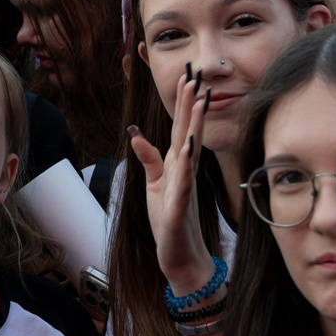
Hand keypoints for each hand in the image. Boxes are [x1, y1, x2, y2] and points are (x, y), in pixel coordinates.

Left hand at [127, 65, 217, 311]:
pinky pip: (184, 185)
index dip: (183, 105)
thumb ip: (149, 159)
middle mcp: (184, 173)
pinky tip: (188, 151)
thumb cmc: (170, 221)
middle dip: (191, 107)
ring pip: (190, 154)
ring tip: (199, 104)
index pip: (180, 130)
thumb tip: (136, 133)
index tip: (188, 79)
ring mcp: (185, 189)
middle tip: (197, 79)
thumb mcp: (154, 185)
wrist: (182, 257)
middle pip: (187, 134)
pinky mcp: (180, 209)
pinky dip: (186, 168)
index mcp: (177, 166)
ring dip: (194, 129)